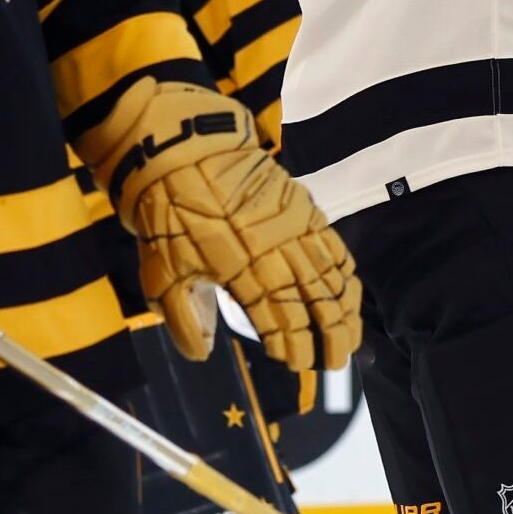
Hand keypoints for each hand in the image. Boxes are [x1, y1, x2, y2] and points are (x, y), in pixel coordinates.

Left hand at [83, 79, 360, 368]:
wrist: (183, 150)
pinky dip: (344, 269)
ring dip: (344, 308)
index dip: (292, 343)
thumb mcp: (160, 270)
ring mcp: (293, 226)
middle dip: (328, 334)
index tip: (298, 363)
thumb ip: (182, 316)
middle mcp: (274, 250)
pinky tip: (350, 289)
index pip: (278, 316)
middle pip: (314, 300)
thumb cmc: (167, 212)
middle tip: (335, 361)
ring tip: (351, 336)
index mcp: (240, 270)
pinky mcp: (302, 205)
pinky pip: (332, 243)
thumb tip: (202, 352)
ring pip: (330, 275)